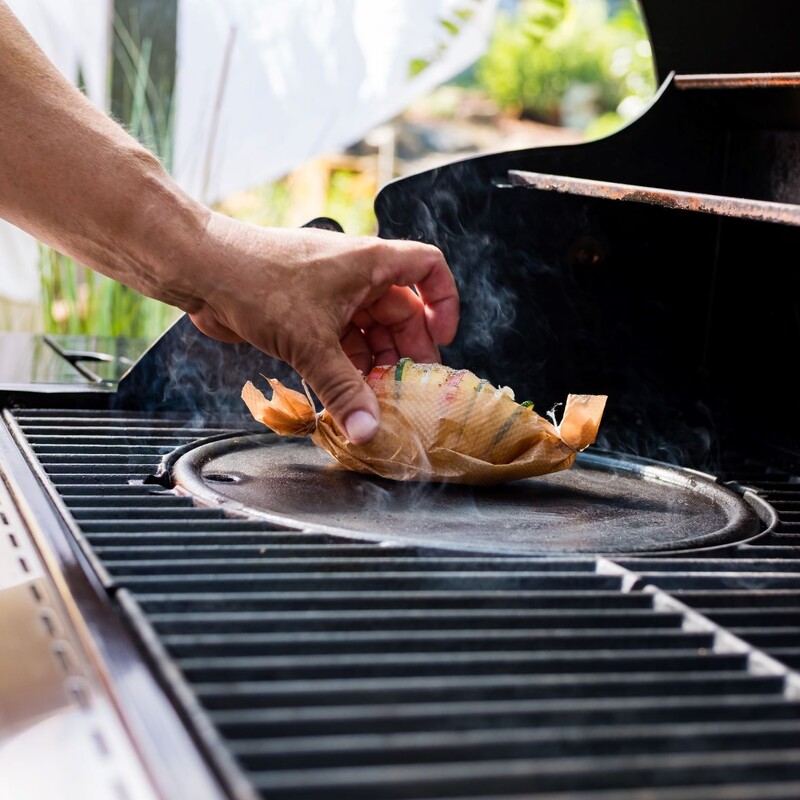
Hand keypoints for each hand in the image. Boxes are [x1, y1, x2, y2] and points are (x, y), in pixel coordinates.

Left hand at [187, 213, 458, 443]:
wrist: (201, 272)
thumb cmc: (255, 280)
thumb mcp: (310, 342)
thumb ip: (343, 390)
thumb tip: (369, 430)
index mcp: (370, 263)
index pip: (428, 268)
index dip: (444, 301)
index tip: (444, 337)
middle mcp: (355, 276)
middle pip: (401, 312)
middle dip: (406, 350)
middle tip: (408, 388)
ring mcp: (331, 295)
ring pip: (369, 332)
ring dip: (375, 364)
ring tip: (376, 398)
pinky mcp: (307, 315)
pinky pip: (341, 343)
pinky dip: (347, 367)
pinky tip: (345, 395)